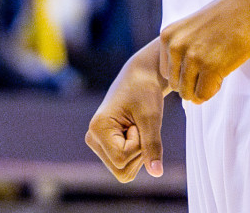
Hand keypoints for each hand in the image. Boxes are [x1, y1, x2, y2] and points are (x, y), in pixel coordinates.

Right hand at [86, 41, 168, 182]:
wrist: (141, 76)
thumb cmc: (145, 91)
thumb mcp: (151, 117)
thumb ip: (152, 146)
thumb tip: (157, 173)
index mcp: (97, 129)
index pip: (121, 160)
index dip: (138, 145)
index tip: (137, 122)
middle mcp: (92, 138)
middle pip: (122, 170)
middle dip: (139, 152)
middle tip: (139, 125)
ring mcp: (98, 143)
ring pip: (124, 170)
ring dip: (139, 151)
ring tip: (136, 126)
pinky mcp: (106, 146)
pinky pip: (126, 165)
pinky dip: (137, 151)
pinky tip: (134, 131)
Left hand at [158, 0, 249, 104]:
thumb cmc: (227, 16)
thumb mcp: (193, 29)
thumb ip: (183, 52)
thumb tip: (187, 93)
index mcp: (168, 35)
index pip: (167, 73)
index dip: (185, 73)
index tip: (203, 58)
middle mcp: (175, 46)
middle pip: (176, 85)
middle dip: (194, 83)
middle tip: (213, 66)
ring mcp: (192, 56)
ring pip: (188, 93)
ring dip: (203, 88)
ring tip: (218, 69)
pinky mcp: (211, 66)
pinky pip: (203, 95)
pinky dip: (213, 90)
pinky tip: (223, 73)